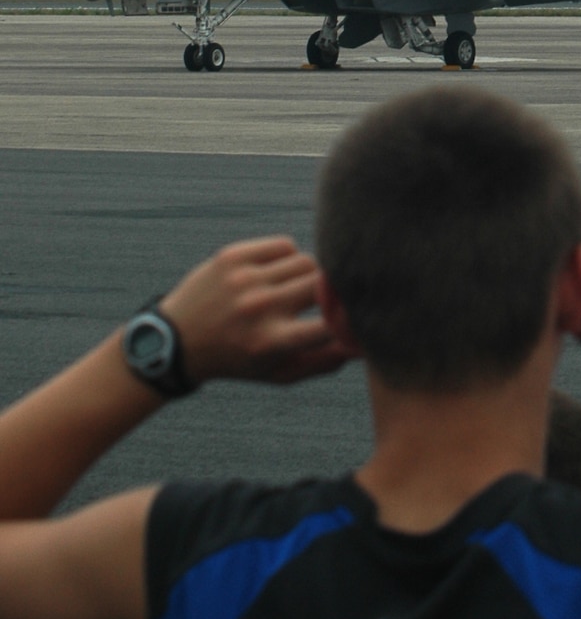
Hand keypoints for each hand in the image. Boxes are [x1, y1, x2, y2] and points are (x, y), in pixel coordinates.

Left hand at [159, 236, 351, 385]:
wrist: (177, 341)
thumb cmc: (238, 360)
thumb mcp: (279, 374)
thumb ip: (325, 362)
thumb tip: (365, 344)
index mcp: (271, 342)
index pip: (330, 324)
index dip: (349, 319)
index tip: (353, 317)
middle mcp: (258, 308)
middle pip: (322, 284)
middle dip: (328, 293)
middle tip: (322, 300)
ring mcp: (244, 279)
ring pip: (306, 261)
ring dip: (307, 275)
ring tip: (293, 290)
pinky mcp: (232, 256)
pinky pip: (284, 244)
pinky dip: (288, 257)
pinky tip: (277, 273)